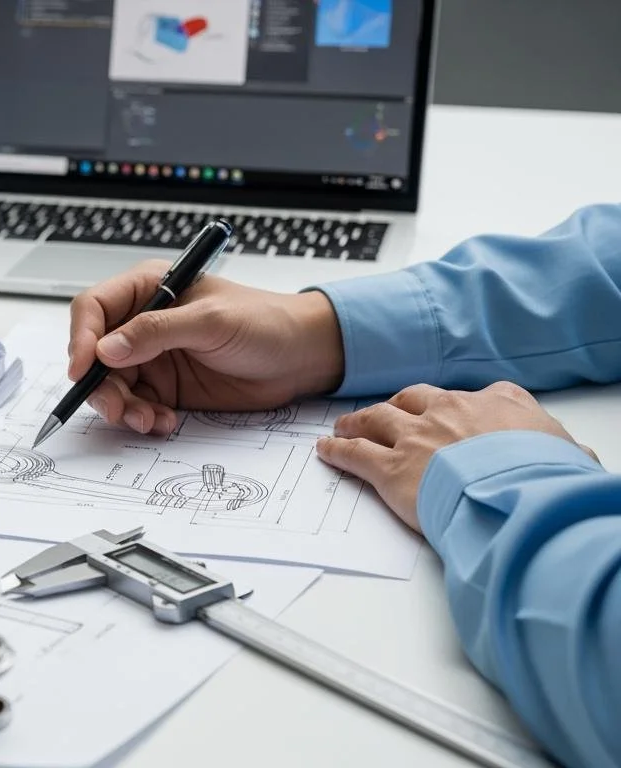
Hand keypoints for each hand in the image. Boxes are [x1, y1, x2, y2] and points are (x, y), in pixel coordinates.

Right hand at [68, 260, 345, 435]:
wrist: (303, 358)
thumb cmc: (266, 322)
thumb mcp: (211, 321)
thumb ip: (156, 331)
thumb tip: (106, 348)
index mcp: (148, 289)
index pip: (94, 309)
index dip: (81, 338)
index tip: (84, 370)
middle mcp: (142, 322)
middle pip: (94, 354)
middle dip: (100, 385)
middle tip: (116, 408)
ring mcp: (152, 357)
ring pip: (111, 385)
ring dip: (122, 407)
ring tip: (148, 420)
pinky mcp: (165, 387)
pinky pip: (135, 406)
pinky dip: (142, 418)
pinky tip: (164, 422)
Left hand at [318, 381, 596, 531]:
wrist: (518, 493)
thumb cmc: (547, 478)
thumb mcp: (570, 457)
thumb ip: (565, 454)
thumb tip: (581, 463)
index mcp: (497, 404)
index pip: (473, 396)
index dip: (455, 405)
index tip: (450, 410)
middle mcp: (450, 412)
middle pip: (412, 399)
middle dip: (396, 406)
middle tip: (383, 413)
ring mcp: (416, 437)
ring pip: (376, 420)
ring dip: (358, 422)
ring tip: (345, 426)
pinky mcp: (390, 467)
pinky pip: (354, 454)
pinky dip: (337, 451)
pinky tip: (327, 450)